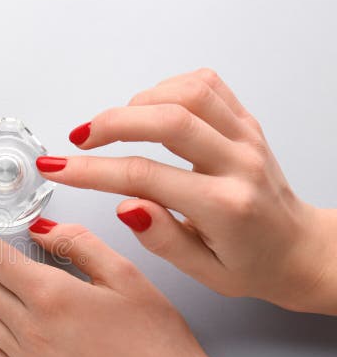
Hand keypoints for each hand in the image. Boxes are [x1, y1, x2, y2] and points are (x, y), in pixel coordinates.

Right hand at [38, 68, 336, 314]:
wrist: (296, 248)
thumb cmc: (250, 263)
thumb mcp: (204, 271)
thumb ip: (163, 238)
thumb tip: (126, 206)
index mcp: (225, 206)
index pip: (145, 176)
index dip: (92, 171)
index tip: (59, 168)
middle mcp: (239, 163)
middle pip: (168, 120)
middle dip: (111, 124)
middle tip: (79, 139)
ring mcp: (246, 137)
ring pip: (187, 92)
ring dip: (138, 102)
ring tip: (111, 126)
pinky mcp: (246, 122)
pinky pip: (206, 84)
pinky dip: (167, 88)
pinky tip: (148, 109)